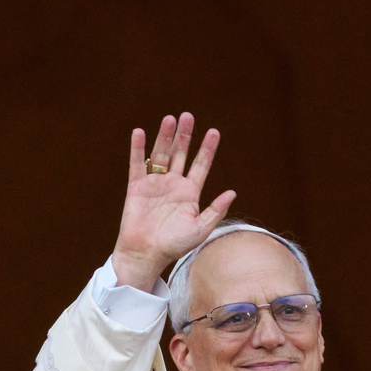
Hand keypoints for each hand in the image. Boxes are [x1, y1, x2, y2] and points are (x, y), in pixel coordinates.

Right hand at [112, 112, 236, 290]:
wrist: (147, 253)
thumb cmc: (174, 245)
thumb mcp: (200, 229)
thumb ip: (215, 210)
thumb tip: (233, 192)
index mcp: (190, 193)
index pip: (201, 165)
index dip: (207, 149)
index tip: (214, 132)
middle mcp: (173, 184)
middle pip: (180, 153)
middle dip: (185, 135)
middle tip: (188, 116)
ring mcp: (155, 184)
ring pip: (161, 154)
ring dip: (165, 136)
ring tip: (170, 119)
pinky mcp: (137, 187)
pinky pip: (137, 164)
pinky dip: (137, 149)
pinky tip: (139, 132)